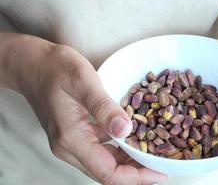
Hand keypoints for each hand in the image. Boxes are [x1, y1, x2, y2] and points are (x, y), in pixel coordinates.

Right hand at [17, 42, 166, 183]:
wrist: (32, 65)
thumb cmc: (55, 68)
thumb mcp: (83, 81)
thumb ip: (104, 107)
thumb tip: (126, 131)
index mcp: (71, 139)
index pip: (108, 172)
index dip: (137, 177)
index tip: (160, 172)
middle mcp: (69, 148)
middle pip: (108, 172)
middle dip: (138, 172)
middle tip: (164, 162)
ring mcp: (72, 143)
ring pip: (106, 163)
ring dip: (131, 162)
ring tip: (155, 154)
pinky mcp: (76, 136)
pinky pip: (102, 150)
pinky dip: (121, 149)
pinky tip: (137, 139)